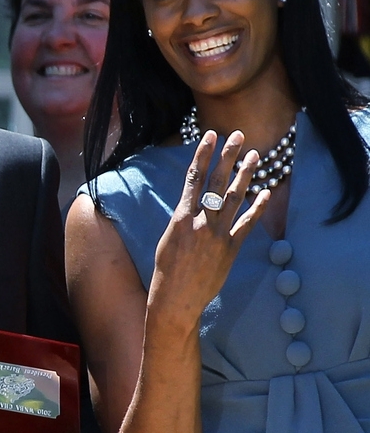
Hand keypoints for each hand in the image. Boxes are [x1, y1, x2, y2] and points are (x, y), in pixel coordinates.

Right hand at [148, 130, 268, 328]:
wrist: (176, 296)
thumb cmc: (166, 268)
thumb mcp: (169, 237)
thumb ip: (184, 218)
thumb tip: (193, 204)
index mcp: (181, 216)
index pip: (193, 178)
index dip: (203, 155)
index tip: (210, 136)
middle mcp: (201, 221)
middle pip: (217, 182)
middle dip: (228, 156)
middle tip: (238, 135)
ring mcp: (218, 234)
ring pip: (235, 198)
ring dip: (246, 175)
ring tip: (256, 156)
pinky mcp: (231, 248)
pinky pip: (247, 223)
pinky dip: (257, 207)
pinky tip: (265, 192)